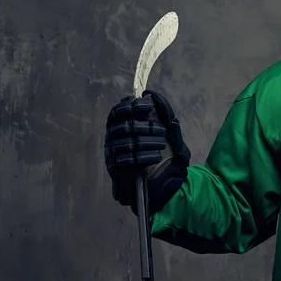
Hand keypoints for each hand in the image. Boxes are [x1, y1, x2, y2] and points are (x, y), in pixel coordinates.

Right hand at [104, 90, 190, 212]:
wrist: (163, 184)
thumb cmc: (165, 155)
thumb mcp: (168, 134)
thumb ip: (162, 116)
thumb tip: (152, 96)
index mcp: (122, 124)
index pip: (119, 110)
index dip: (132, 106)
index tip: (148, 106)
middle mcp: (113, 136)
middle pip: (124, 126)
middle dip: (145, 127)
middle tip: (162, 132)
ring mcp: (112, 152)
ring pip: (126, 143)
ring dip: (146, 142)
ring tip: (161, 145)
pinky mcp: (115, 168)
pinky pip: (126, 160)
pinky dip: (144, 157)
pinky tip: (156, 157)